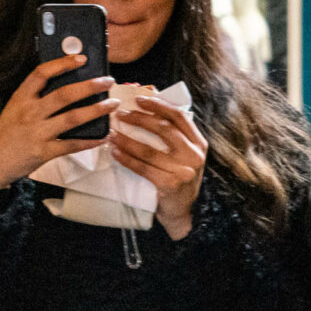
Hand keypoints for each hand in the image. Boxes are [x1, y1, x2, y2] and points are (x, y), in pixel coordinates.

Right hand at [0, 55, 119, 190]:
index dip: (62, 64)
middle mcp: (29, 113)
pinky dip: (91, 140)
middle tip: (108, 81)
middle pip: (64, 95)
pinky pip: (73, 144)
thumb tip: (71, 82)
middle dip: (90, 87)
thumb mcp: (16, 108)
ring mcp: (37, 132)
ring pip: (72, 118)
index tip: (82, 59)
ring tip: (113, 104)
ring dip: (97, 110)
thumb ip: (37, 97)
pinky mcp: (43, 151)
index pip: (41, 74)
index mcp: (21, 98)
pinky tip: (105, 135)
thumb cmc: (9, 132)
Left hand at [109, 95, 207, 240]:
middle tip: (120, 115)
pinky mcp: (170, 184)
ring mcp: (184, 170)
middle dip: (139, 119)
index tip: (139, 99)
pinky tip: (115, 152)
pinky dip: (126, 158)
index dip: (159, 105)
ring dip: (127, 139)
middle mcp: (194, 155)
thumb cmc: (179, 180)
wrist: (184, 211)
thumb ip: (174, 137)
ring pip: (150, 149)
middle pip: (164, 129)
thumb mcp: (185, 156)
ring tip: (112, 134)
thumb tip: (150, 111)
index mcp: (199, 143)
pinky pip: (143, 167)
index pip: (179, 116)